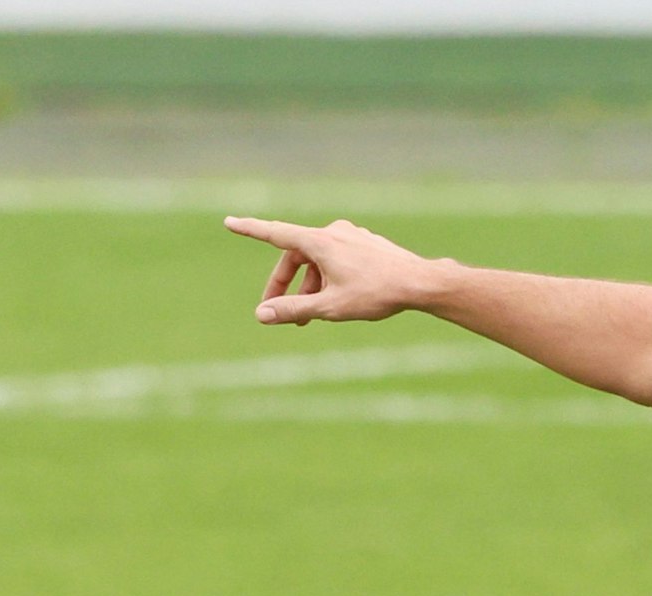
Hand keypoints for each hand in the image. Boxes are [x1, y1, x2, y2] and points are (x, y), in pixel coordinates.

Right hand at [224, 216, 433, 325]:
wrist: (421, 283)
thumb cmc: (377, 293)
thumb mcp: (330, 306)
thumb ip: (294, 309)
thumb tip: (262, 315)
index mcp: (319, 242)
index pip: (275, 234)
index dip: (251, 230)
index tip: (230, 222)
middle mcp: (334, 232)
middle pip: (296, 256)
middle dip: (285, 284)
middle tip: (278, 312)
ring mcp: (352, 236)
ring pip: (318, 260)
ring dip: (309, 285)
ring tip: (310, 316)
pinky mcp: (366, 244)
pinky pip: (337, 259)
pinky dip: (328, 277)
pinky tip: (337, 299)